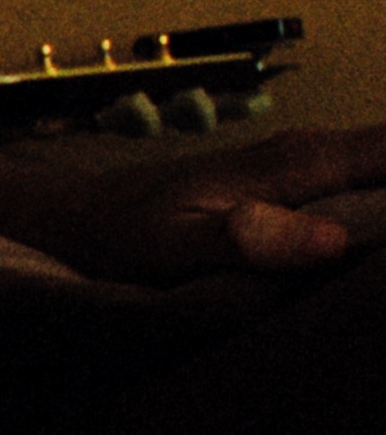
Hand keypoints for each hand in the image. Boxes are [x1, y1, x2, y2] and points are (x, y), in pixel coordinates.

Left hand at [37, 123, 385, 281]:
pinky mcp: (302, 189)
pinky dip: (380, 215)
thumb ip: (247, 238)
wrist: (79, 218)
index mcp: (297, 163)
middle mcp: (315, 156)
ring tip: (382, 279)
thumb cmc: (121, 234)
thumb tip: (332, 240)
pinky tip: (371, 256)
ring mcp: (311, 170)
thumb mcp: (172, 244)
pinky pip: (369, 190)